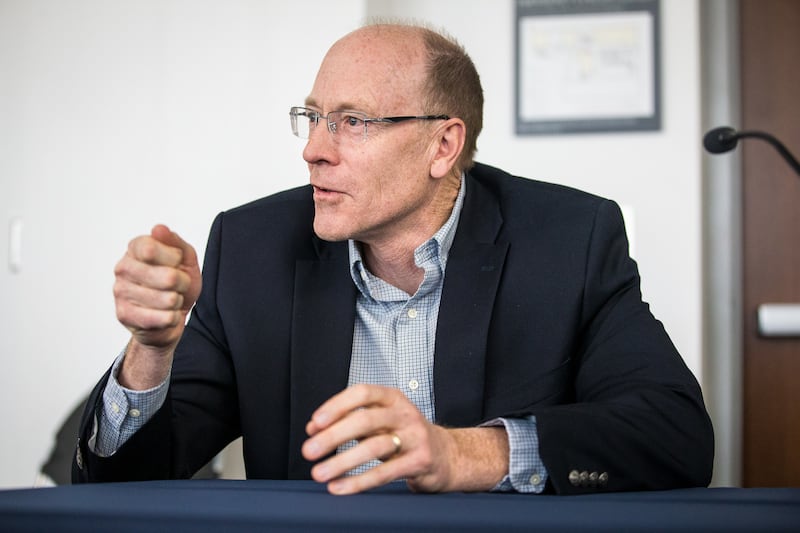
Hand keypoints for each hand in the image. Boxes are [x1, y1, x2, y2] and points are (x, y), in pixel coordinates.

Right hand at [113, 225, 201, 387]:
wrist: (169, 318)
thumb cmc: (176, 285)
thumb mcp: (185, 259)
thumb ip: (175, 242)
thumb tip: (159, 229)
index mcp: (136, 248)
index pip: (152, 248)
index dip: (174, 258)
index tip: (176, 261)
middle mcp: (123, 268)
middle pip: (168, 277)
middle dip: (182, 283)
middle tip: (176, 285)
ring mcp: (120, 292)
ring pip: (169, 299)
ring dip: (177, 301)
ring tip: (169, 300)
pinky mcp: (124, 315)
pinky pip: (164, 318)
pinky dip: (172, 317)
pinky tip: (165, 314)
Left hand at [301, 384, 508, 494]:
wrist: (446, 455)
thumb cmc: (404, 435)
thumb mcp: (379, 421)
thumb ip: (348, 421)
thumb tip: (312, 428)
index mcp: (392, 397)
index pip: (362, 393)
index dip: (336, 406)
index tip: (315, 423)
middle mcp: (405, 413)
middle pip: (365, 420)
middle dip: (333, 436)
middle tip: (309, 452)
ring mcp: (415, 436)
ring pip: (374, 447)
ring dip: (342, 461)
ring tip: (320, 473)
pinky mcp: (420, 461)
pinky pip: (386, 472)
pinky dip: (359, 481)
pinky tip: (341, 487)